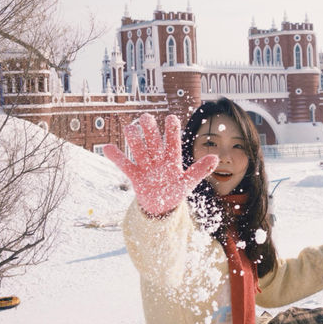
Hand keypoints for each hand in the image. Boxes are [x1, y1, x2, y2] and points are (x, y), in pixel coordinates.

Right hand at [103, 113, 217, 216]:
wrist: (160, 206)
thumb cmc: (176, 190)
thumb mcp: (189, 182)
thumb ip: (200, 170)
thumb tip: (216, 158)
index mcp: (172, 160)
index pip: (173, 144)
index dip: (172, 132)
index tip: (171, 118)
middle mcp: (158, 160)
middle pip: (153, 143)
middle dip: (150, 131)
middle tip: (146, 117)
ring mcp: (146, 167)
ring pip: (139, 151)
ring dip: (134, 141)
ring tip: (129, 128)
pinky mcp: (135, 176)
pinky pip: (125, 166)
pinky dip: (116, 158)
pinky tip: (106, 147)